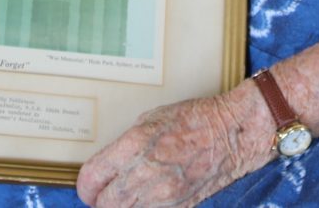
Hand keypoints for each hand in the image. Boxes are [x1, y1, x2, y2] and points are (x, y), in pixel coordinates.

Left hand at [76, 88, 273, 207]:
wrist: (233, 133)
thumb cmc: (196, 119)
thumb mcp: (152, 119)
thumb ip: (127, 145)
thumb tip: (110, 165)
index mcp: (136, 145)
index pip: (93, 177)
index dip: (85, 184)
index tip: (88, 184)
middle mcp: (146, 173)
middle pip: (105, 204)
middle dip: (99, 199)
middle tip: (102, 193)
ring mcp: (164, 194)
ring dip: (120, 207)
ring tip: (124, 196)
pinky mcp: (179, 207)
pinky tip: (145, 199)